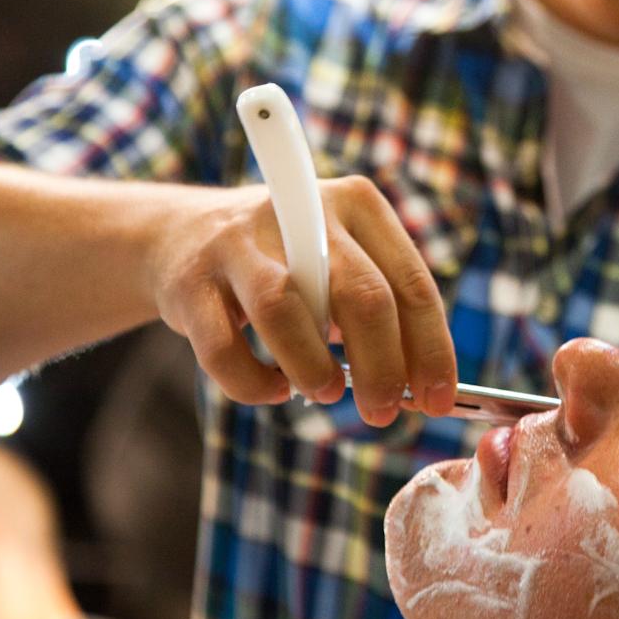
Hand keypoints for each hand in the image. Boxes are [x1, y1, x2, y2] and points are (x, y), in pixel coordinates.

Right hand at [148, 175, 455, 424]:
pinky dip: (252, 381)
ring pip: (285, 309)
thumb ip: (383, 314)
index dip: (431, 348)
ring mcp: (240, 242)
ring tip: (327, 393)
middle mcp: (302, 211)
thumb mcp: (341, 266)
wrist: (181, 236)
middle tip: (383, 412)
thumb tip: (421, 388)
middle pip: (361, 294)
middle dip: (382, 365)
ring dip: (313, 366)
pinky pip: (223, 346)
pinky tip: (273, 387)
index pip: (411, 282)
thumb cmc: (286, 264)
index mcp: (358, 205)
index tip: (438, 399)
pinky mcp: (191, 279)